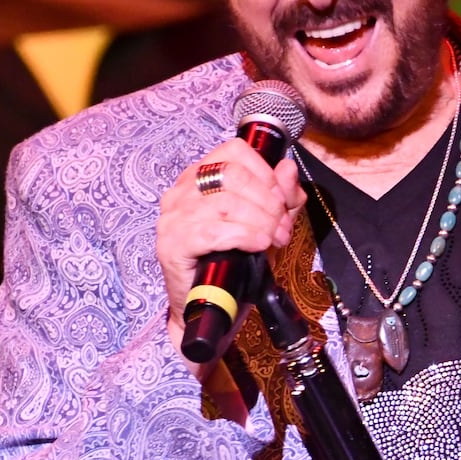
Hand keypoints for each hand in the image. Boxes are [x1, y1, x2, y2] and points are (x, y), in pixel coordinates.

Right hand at [157, 141, 305, 378]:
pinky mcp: (172, 244)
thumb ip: (280, 196)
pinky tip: (259, 245)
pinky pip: (214, 231)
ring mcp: (173, 216)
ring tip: (275, 239)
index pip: (234, 151)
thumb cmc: (233, 261)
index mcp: (200, 176)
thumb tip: (288, 169)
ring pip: (226, 203)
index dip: (265, 171)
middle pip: (233, 175)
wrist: (209, 308)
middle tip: (282, 226)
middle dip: (267, 201)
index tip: (283, 199)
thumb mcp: (266, 223)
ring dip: (261, 221)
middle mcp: (181, 190)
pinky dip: (245, 235)